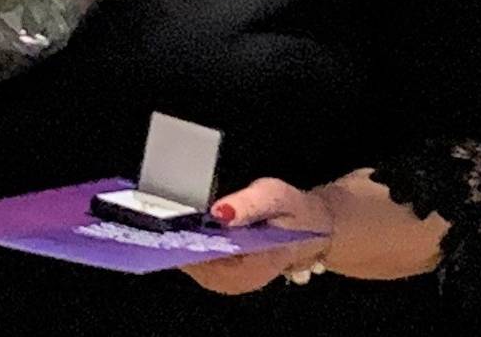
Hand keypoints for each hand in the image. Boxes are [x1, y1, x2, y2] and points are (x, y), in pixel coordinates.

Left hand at [180, 177, 333, 295]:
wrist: (311, 227)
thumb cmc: (293, 212)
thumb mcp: (274, 196)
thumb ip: (249, 204)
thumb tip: (220, 212)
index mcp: (251, 268)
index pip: (203, 260)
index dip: (184, 240)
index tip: (171, 221)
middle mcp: (237, 282)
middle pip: (193, 264)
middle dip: (179, 240)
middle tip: (169, 214)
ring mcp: (230, 283)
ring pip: (192, 265)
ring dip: (182, 243)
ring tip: (175, 218)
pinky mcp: (226, 276)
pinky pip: (199, 263)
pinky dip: (191, 246)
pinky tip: (189, 228)